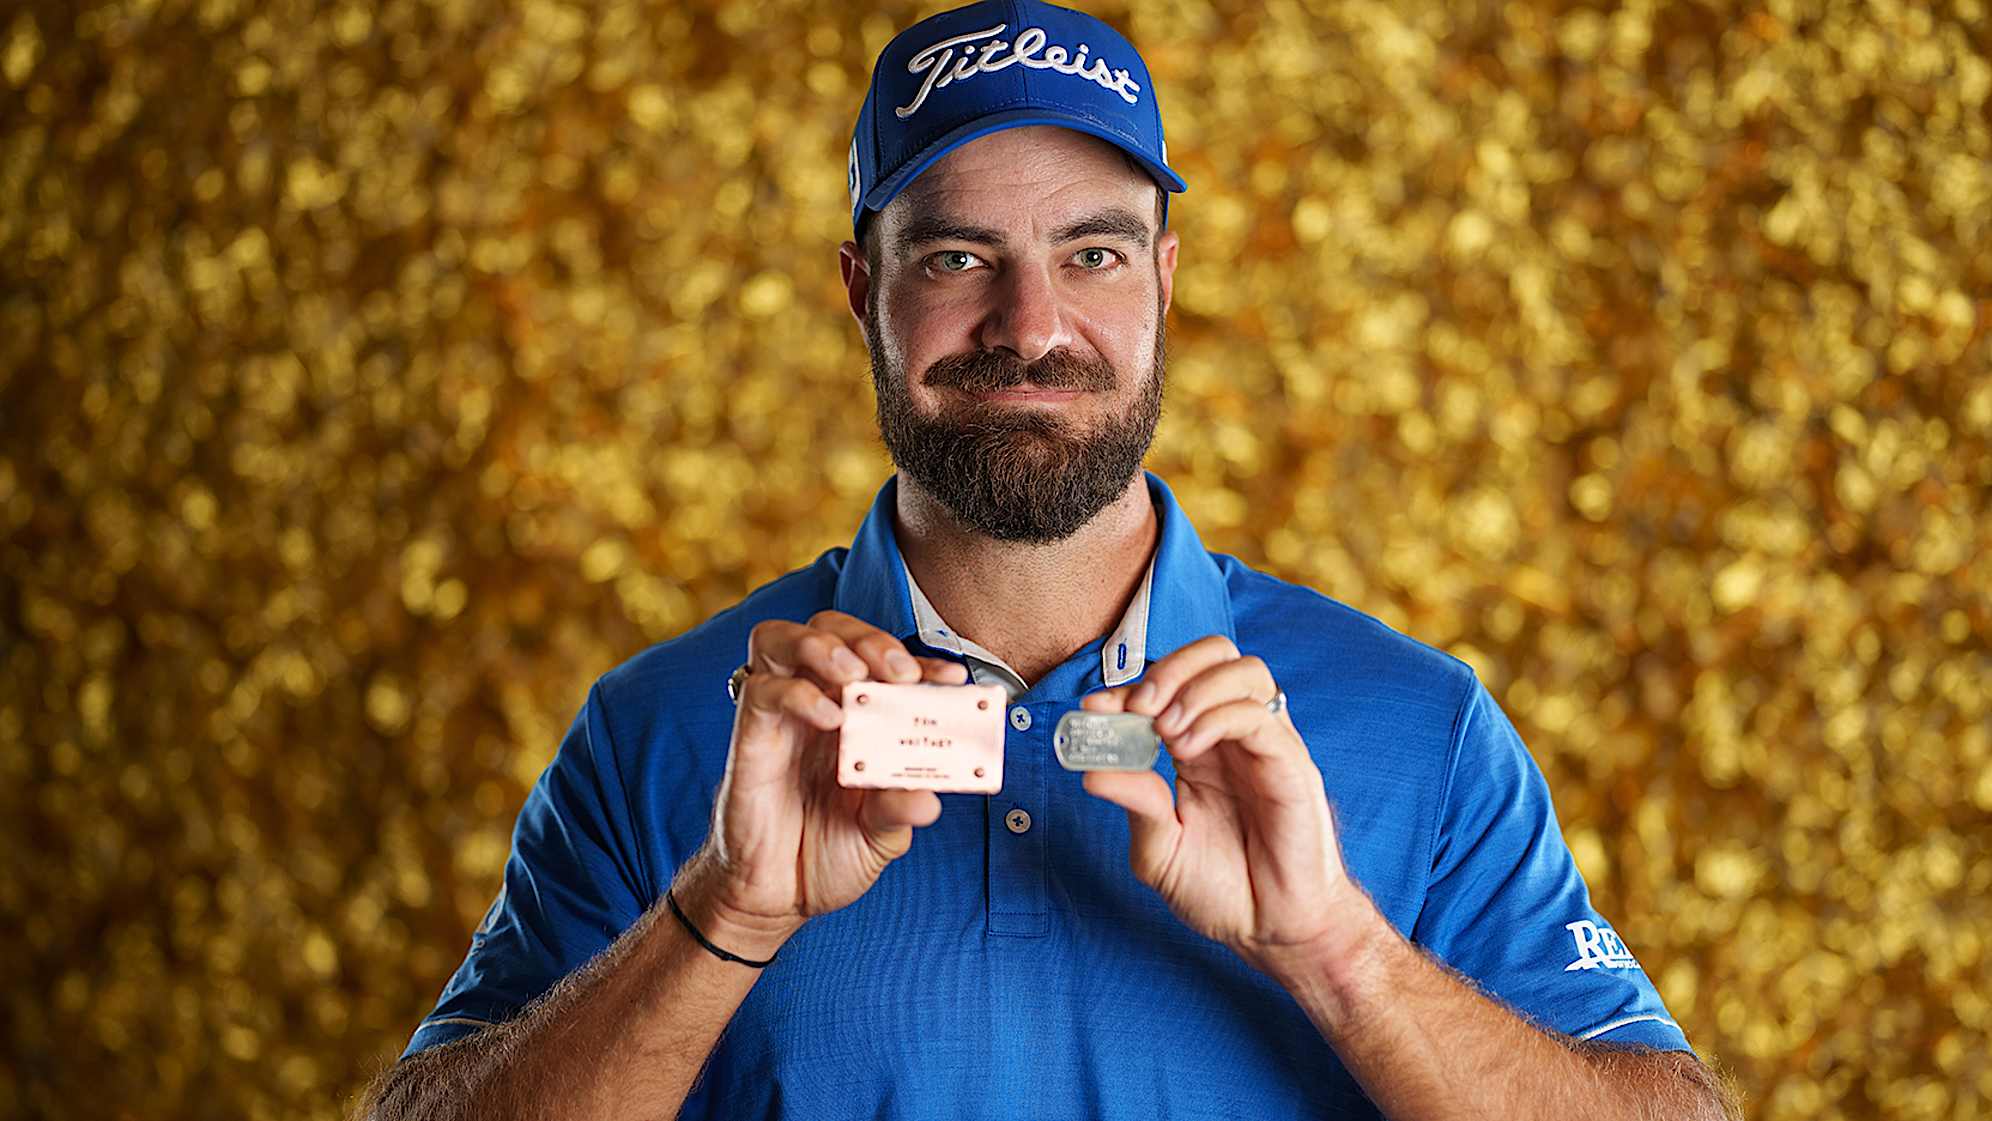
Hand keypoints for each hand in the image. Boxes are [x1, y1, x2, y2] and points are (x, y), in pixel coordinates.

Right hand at [678, 610, 968, 957]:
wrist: (774, 899)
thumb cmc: (825, 857)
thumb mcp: (879, 838)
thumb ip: (900, 811)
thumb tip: (929, 798)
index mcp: (857, 719)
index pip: (886, 666)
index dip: (922, 663)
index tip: (952, 678)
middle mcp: (817, 706)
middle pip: (832, 629)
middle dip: (872, 639)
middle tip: (900, 673)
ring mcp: (781, 718)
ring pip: (782, 638)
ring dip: (825, 645)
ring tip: (856, 676)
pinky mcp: (750, 737)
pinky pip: (762, 690)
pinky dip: (797, 693)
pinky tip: (828, 718)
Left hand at [1080, 635, 1376, 979]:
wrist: (1273, 932)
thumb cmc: (1225, 893)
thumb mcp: (1160, 850)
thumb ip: (1135, 804)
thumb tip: (1090, 772)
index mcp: (1200, 749)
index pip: (1170, 686)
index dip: (1128, 687)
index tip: (1094, 708)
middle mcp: (1233, 737)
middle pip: (1214, 655)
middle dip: (1168, 669)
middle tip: (1138, 708)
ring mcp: (1265, 746)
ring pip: (1242, 669)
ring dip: (1194, 686)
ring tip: (1165, 730)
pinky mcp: (1291, 764)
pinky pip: (1258, 715)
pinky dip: (1216, 716)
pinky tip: (1188, 748)